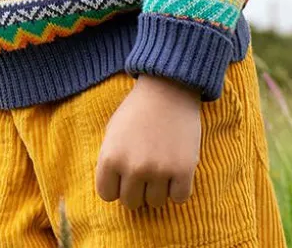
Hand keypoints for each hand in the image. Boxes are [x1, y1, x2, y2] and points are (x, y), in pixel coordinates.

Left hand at [95, 74, 201, 209]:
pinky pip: (179, 198)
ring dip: (159, 188)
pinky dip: (179, 188)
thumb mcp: (112, 131)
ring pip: (156, 203)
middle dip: (138, 188)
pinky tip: (177, 169)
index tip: (125, 172)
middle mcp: (133, 167)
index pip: (107, 195)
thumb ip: (109, 162)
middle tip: (146, 167)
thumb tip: (114, 192)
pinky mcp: (184, 170)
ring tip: (161, 164)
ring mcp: (159, 170)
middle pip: (132, 202)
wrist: (169, 87)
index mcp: (110, 157)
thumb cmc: (138, 109)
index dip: (116, 184)